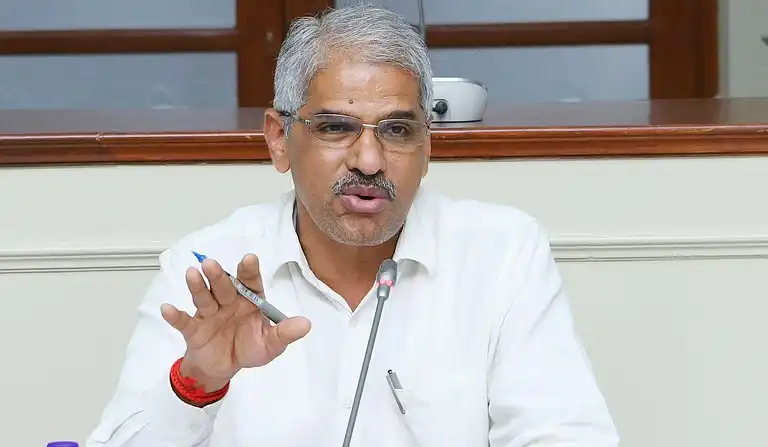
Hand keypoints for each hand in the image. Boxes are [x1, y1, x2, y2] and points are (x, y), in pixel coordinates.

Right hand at [160, 254, 310, 391]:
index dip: (248, 271)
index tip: (249, 259)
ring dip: (198, 286)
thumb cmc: (248, 348)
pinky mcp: (194, 329)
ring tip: (193, 273)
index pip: (249, 282)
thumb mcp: (270, 344)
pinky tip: (167, 308)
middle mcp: (228, 302)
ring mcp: (209, 314)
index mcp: (249, 301)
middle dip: (219, 276)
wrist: (223, 368)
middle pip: (224, 286)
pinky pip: (183, 321)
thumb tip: (305, 324)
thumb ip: (285, 333)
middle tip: (212, 264)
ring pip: (203, 297)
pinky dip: (175, 316)